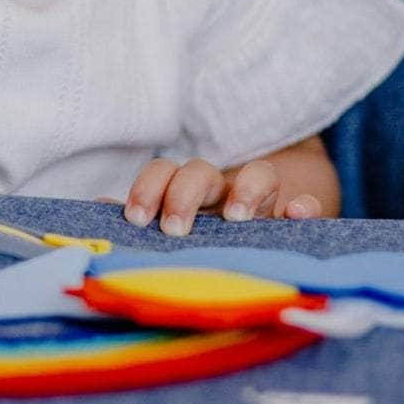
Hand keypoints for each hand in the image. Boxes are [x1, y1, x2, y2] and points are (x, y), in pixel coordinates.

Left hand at [122, 145, 332, 235]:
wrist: (277, 217)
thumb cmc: (213, 230)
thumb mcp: (180, 223)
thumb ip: (146, 214)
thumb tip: (96, 209)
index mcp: (190, 193)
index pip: (163, 173)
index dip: (147, 188)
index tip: (136, 218)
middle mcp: (224, 192)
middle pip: (200, 172)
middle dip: (183, 195)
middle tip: (173, 230)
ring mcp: (265, 203)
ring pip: (258, 175)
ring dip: (246, 190)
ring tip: (236, 217)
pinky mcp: (300, 216)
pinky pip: (307, 203)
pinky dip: (303, 207)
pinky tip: (296, 215)